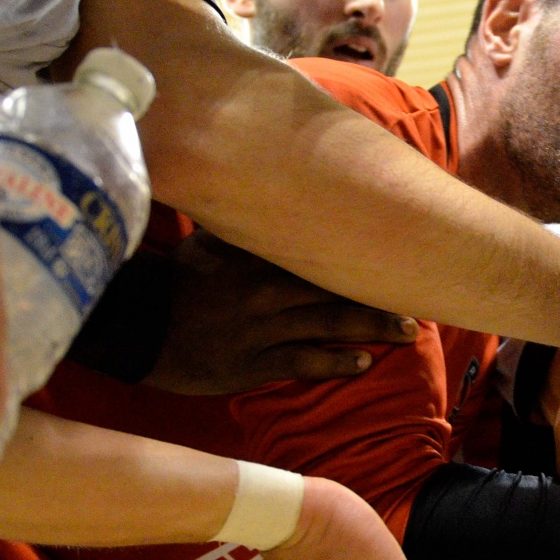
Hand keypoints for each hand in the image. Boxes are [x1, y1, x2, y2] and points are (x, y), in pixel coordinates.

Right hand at [145, 230, 418, 393]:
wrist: (136, 326)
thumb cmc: (178, 281)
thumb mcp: (211, 241)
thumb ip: (250, 228)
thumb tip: (288, 194)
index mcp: (260, 257)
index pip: (325, 253)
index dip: (367, 257)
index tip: (405, 258)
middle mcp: (267, 289)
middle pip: (336, 291)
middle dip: (382, 297)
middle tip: (422, 302)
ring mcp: (262, 329)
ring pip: (328, 326)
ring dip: (372, 329)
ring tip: (407, 333)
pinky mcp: (252, 364)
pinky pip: (302, 362)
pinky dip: (335, 363)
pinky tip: (363, 363)